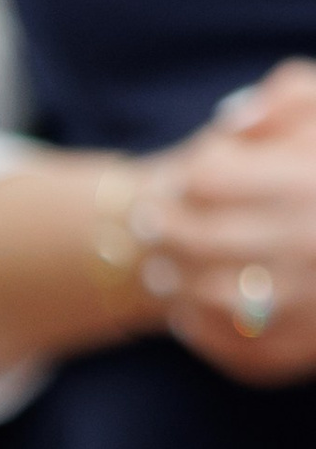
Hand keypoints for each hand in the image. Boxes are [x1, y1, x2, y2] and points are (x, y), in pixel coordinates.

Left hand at [133, 65, 315, 385]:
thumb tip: (229, 122)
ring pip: (205, 296)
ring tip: (162, 270)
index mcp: (307, 186)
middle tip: (148, 225)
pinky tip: (189, 310)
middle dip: (165, 230)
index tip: (177, 181)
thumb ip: (290, 98)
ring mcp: (304, 306)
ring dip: (173, 282)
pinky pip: (230, 346)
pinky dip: (199, 328)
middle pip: (197, 238)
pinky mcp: (298, 351)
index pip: (208, 178)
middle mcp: (308, 246)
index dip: (184, 178)